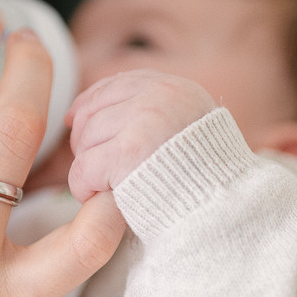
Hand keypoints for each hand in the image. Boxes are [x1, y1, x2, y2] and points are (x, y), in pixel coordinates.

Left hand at [64, 69, 215, 201]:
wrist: (220, 211)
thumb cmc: (200, 182)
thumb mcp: (185, 131)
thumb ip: (146, 114)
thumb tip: (76, 112)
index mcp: (175, 90)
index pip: (116, 85)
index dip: (90, 106)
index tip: (76, 123)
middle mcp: (160, 96)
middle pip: (93, 112)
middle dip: (86, 142)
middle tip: (98, 169)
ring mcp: (144, 122)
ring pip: (85, 141)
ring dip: (89, 169)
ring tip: (107, 186)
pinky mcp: (129, 154)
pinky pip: (83, 168)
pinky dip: (84, 188)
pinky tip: (98, 196)